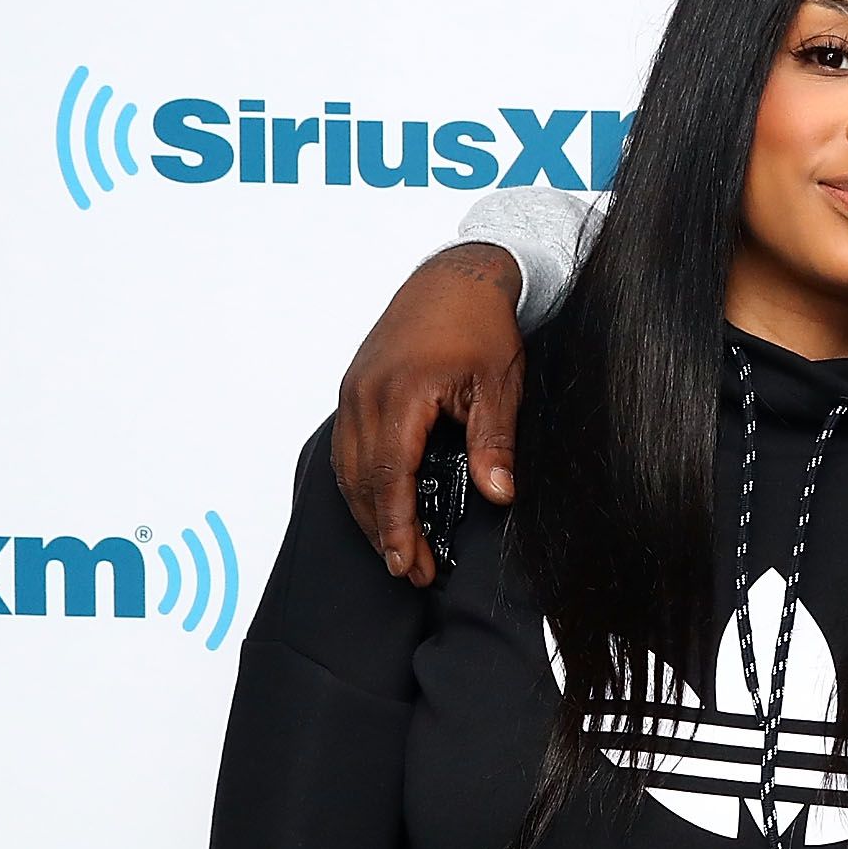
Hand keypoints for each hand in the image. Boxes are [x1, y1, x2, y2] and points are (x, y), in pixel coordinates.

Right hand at [334, 243, 528, 585]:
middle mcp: (366, 394)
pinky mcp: (356, 387)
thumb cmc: (480, 325)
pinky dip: (360, 482)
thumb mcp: (500, 384)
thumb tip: (499, 494)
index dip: (398, 527)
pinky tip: (378, 505)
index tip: (410, 564)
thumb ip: (495, 442)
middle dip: (383, 532)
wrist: (456, 277)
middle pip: (362, 480)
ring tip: (396, 548)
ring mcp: (355, 390)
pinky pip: (348, 446)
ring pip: (348, 466)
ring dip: (368, 512)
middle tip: (410, 571)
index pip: (391, 478)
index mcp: (401, 395)